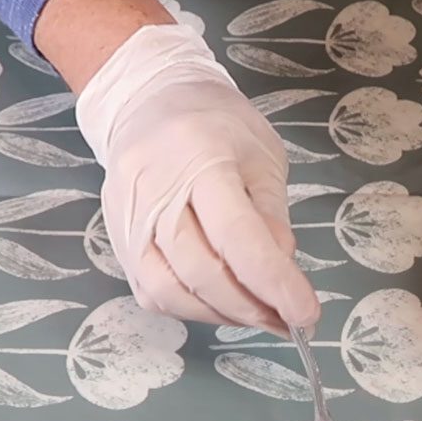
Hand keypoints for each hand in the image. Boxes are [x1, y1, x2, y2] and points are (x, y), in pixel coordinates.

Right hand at [75, 24, 319, 332]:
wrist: (149, 102)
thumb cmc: (219, 128)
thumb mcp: (263, 158)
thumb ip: (272, 216)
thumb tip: (282, 274)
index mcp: (200, 157)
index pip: (236, 234)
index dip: (272, 282)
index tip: (305, 315)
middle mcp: (154, 190)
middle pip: (200, 270)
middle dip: (250, 306)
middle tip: (286, 318)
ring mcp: (127, 218)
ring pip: (170, 291)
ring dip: (221, 315)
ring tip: (258, 313)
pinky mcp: (116, 241)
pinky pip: (152, 293)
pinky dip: (192, 310)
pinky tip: (223, 304)